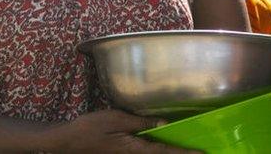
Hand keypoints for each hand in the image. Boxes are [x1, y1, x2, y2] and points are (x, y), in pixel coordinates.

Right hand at [46, 109, 199, 152]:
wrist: (67, 142)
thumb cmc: (89, 129)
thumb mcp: (115, 119)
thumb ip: (140, 121)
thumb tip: (163, 123)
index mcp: (135, 149)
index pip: (166, 151)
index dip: (185, 153)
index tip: (202, 153)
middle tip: (198, 151)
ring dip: (167, 153)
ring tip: (183, 149)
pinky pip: (144, 153)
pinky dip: (155, 150)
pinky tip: (157, 143)